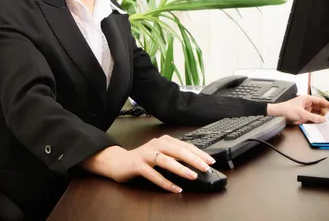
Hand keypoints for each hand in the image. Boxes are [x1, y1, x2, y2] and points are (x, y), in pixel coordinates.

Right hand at [80, 135, 214, 192]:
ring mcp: (146, 154)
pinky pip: (153, 174)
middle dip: (194, 159)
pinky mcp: (138, 165)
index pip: (185, 146)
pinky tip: (174, 188)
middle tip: (206, 167)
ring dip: (180, 169)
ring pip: (166, 160)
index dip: (199, 153)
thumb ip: (175, 156)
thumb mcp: (160, 154)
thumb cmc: (142, 159)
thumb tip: (195, 165)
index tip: (211, 161)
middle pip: (178, 151)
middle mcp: (156, 145)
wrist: (117, 161)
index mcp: (164, 141)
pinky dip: (165, 182)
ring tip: (192, 176)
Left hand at [267, 95, 328, 124]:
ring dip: (321, 117)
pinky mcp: (303, 117)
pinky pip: (312, 119)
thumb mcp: (301, 113)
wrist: (277, 115)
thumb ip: (313, 117)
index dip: (327, 104)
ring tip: (328, 121)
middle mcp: (307, 104)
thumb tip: (322, 119)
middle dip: (325, 112)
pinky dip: (317, 121)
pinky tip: (320, 123)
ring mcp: (305, 111)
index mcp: (306, 99)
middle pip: (319, 108)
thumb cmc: (286, 109)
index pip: (320, 101)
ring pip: (317, 114)